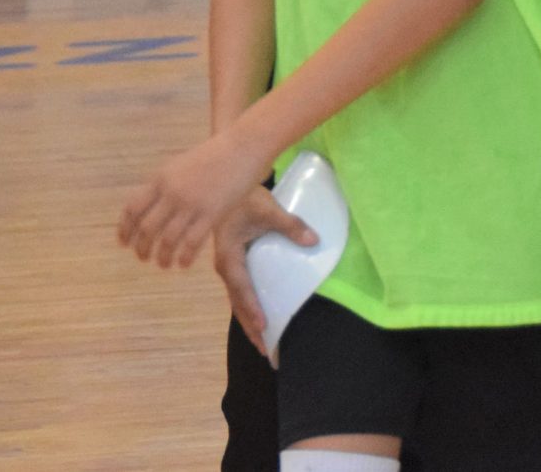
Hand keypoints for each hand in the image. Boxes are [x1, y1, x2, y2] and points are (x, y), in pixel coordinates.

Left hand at [120, 131, 265, 269]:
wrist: (242, 147)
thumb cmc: (213, 156)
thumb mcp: (180, 166)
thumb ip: (165, 185)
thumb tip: (151, 208)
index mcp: (160, 178)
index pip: (133, 209)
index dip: (125, 229)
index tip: (123, 242)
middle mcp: (172, 192)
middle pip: (147, 228)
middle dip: (141, 248)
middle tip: (143, 257)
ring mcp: (191, 203)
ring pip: (167, 240)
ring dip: (162, 257)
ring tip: (163, 264)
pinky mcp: (211, 213)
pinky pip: (192, 243)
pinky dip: (184, 258)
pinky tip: (183, 264)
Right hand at [211, 188, 318, 364]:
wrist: (228, 189)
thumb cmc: (247, 199)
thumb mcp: (269, 209)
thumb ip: (290, 225)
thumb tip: (313, 241)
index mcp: (229, 256)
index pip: (242, 286)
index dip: (252, 307)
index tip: (264, 326)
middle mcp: (226, 267)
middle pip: (238, 303)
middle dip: (251, 327)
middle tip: (265, 350)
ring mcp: (230, 269)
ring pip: (238, 302)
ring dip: (249, 322)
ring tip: (263, 345)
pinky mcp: (235, 267)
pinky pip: (241, 294)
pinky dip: (249, 309)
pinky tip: (259, 321)